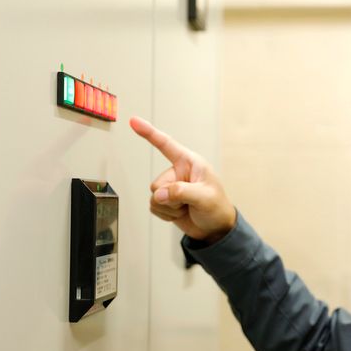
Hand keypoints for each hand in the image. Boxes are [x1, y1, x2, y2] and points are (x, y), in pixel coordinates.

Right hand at [130, 116, 236, 242]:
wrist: (215, 229)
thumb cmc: (217, 208)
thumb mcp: (204, 198)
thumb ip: (181, 192)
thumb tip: (159, 194)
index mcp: (190, 163)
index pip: (166, 145)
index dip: (149, 133)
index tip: (133, 121)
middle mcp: (178, 172)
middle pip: (157, 183)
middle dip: (170, 198)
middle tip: (189, 204)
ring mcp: (170, 187)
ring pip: (154, 197)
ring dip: (169, 208)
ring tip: (186, 208)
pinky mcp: (165, 201)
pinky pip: (154, 207)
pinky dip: (166, 215)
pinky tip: (180, 213)